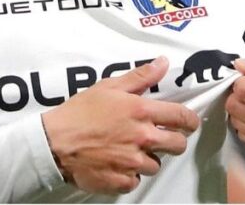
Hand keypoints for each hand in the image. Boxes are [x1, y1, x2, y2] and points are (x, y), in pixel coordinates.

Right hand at [41, 56, 199, 193]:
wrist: (55, 142)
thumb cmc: (79, 113)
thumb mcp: (109, 87)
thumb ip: (140, 77)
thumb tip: (163, 63)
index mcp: (141, 112)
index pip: (181, 118)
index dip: (190, 120)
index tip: (189, 122)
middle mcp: (142, 138)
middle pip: (177, 145)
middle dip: (173, 141)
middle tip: (160, 137)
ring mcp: (132, 162)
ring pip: (156, 165)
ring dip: (147, 158)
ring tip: (130, 149)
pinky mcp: (121, 180)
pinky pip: (137, 181)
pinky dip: (130, 175)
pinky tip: (118, 163)